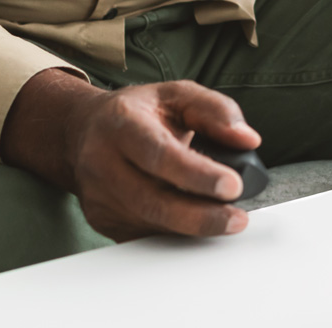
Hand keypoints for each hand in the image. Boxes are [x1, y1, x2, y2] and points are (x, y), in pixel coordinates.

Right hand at [0, 69, 261, 239]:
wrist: (84, 130)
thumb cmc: (137, 113)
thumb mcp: (176, 95)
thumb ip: (216, 110)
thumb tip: (247, 139)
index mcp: (121, 122)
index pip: (159, 154)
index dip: (197, 174)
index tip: (233, 186)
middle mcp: (102, 160)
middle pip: (152, 200)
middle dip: (200, 216)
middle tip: (236, 218)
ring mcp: (99, 195)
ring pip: (150, 224)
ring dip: (191, 229)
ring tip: (224, 220)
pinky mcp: (102, 220)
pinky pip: (143, 236)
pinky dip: (174, 235)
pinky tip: (194, 223)